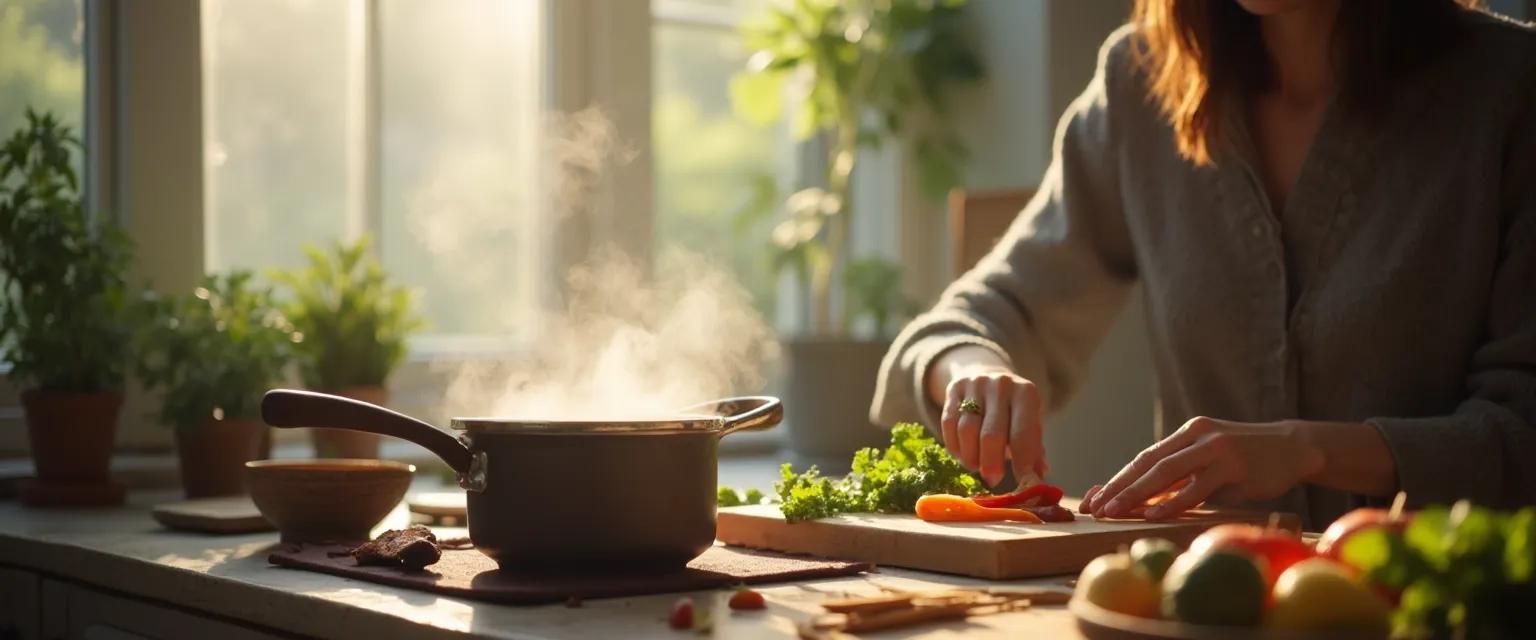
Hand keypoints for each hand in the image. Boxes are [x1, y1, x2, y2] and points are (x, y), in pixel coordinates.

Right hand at [928, 346, 1046, 486]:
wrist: (989, 376)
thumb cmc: (1014, 409)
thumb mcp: (1030, 423)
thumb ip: (1034, 450)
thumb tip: (1037, 478)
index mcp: (1026, 393)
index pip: (1022, 433)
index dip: (1022, 462)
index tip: (1021, 482)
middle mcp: (1001, 385)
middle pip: (991, 434)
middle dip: (991, 463)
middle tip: (992, 480)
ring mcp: (975, 385)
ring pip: (966, 430)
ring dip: (970, 457)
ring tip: (976, 467)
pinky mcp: (954, 388)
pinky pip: (949, 423)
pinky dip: (955, 446)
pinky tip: (962, 455)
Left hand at [1080, 416, 1325, 519]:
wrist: (1293, 447)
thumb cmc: (1246, 460)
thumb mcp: (1209, 459)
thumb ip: (1182, 476)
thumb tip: (1144, 500)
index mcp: (1186, 434)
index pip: (1143, 459)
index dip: (1116, 479)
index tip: (1093, 499)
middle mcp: (1197, 436)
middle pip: (1148, 464)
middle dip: (1118, 487)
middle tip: (1094, 507)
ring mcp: (1216, 449)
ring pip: (1167, 472)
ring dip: (1137, 494)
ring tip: (1114, 511)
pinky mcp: (1235, 466)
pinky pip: (1198, 486)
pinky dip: (1174, 501)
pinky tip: (1154, 514)